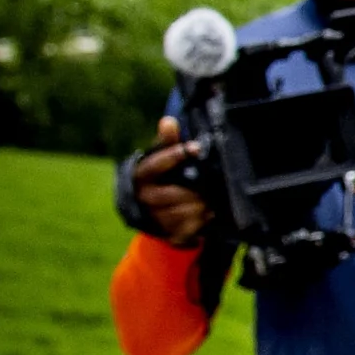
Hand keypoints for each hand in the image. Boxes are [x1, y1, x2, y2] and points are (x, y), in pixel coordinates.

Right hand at [134, 116, 208, 246]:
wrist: (157, 214)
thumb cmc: (163, 179)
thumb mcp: (163, 159)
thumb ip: (167, 142)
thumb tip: (168, 121)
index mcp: (141, 176)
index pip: (156, 165)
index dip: (175, 155)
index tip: (195, 148)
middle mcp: (145, 197)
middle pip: (173, 193)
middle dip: (195, 189)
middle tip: (212, 183)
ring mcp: (156, 217)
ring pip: (185, 211)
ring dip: (202, 205)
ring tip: (212, 198)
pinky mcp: (170, 233)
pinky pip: (191, 229)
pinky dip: (203, 220)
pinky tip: (209, 213)